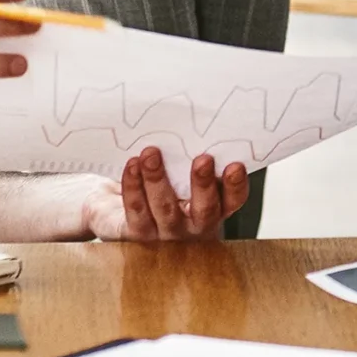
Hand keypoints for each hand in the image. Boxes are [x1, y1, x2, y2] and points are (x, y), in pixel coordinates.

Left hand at [77, 149, 249, 240]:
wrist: (120, 216)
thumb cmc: (161, 188)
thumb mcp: (182, 176)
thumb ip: (190, 159)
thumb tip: (191, 122)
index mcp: (213, 208)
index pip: (233, 200)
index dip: (236, 186)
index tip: (236, 165)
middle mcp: (194, 225)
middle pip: (205, 209)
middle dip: (204, 184)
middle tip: (203, 160)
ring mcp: (166, 232)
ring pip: (165, 208)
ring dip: (158, 179)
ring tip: (151, 154)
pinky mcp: (137, 233)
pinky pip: (136, 209)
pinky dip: (133, 186)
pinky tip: (133, 165)